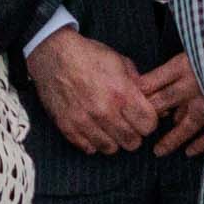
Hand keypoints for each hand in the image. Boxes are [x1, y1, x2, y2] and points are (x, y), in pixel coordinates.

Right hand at [21, 30, 158, 153]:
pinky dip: (93, 142)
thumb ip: (137, 84)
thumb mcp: (119, 61)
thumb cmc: (87, 55)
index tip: (141, 117)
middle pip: (132, 142)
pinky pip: (88, 149)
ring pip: (111, 149)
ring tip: (109, 127)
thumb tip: (151, 101)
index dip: (148, 122)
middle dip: (133, 134)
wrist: (52, 54)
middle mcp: (104, 111)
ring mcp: (84, 121)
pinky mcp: (67, 127)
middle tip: (126, 124)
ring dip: (113, 140)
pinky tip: (93, 129)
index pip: (148, 125)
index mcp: (121, 93)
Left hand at [135, 54, 203, 156]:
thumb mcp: (189, 53)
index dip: (139, 96)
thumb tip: (143, 84)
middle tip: (136, 132)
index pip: (152, 83)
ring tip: (159, 151)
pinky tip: (189, 152)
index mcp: (183, 66)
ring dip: (171, 139)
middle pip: (164, 103)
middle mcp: (193, 84)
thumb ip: (169, 69)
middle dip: (148, 118)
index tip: (127, 106)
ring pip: (185, 124)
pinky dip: (199, 144)